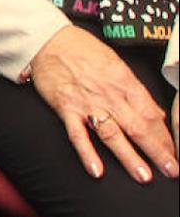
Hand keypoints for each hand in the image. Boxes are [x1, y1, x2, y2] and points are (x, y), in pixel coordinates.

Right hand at [31, 25, 179, 182]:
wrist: (49, 40)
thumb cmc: (83, 50)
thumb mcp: (117, 64)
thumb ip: (136, 91)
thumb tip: (156, 113)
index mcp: (125, 83)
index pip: (152, 115)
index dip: (165, 137)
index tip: (173, 154)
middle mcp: (109, 95)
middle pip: (138, 128)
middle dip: (157, 152)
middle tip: (171, 171)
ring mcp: (87, 103)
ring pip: (112, 134)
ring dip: (129, 157)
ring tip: (143, 176)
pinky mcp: (65, 108)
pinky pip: (77, 134)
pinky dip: (87, 153)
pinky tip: (96, 169)